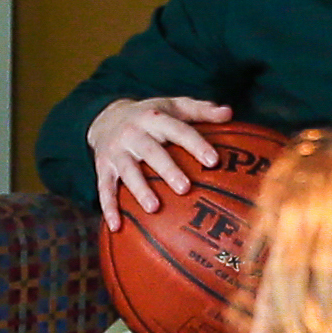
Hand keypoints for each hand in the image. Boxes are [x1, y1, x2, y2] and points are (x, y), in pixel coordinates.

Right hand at [88, 97, 233, 223]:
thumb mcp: (173, 106)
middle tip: (185, 188)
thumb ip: (201, 110)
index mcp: (154, 118)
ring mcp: (116, 151)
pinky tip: (117, 226)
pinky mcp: (102, 166)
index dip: (196, 144)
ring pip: (128, 171)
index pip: (178, 130)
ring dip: (140, 190)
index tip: (213, 161)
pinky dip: (109, 207)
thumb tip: (229, 113)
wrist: (105, 117)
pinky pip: (104, 188)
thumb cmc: (150, 116)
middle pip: (152, 151)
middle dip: (168, 170)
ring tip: (154, 208)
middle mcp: (133, 133)